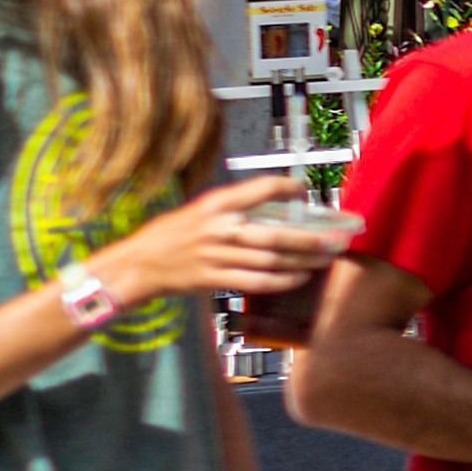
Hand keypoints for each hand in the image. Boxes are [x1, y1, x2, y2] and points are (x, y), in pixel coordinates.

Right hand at [86, 177, 343, 313]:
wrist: (136, 264)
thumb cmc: (169, 236)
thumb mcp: (198, 211)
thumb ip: (232, 210)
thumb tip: (274, 210)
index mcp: (215, 205)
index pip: (260, 189)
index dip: (288, 189)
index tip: (306, 192)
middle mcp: (218, 228)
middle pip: (274, 233)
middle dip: (310, 238)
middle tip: (335, 238)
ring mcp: (215, 255)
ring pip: (270, 259)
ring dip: (302, 260)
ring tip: (326, 258)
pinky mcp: (212, 279)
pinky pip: (255, 282)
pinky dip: (281, 280)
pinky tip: (300, 277)